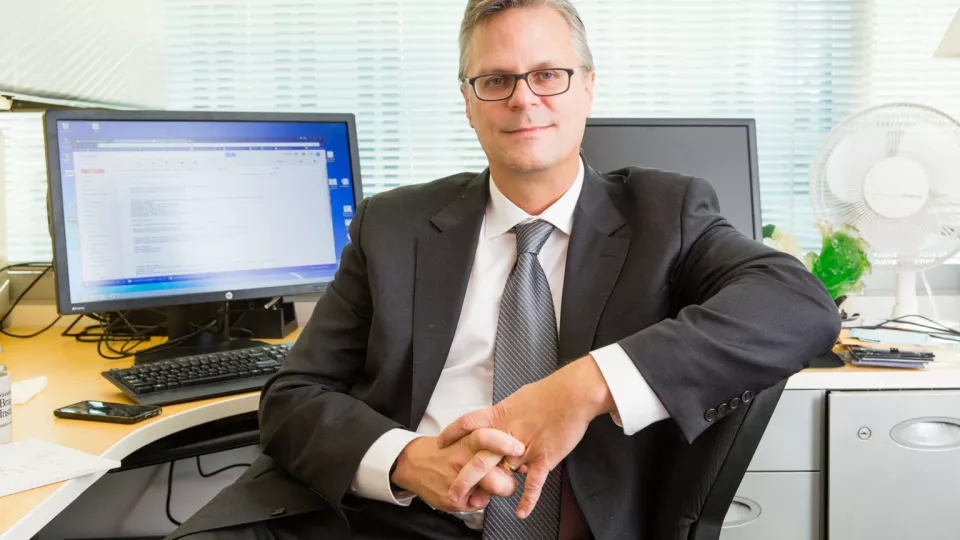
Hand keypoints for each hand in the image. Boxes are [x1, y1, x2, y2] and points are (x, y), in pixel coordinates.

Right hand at [391, 429, 525, 512]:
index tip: (518, 448)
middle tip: (513, 478)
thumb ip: (489, 447)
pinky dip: (481, 500)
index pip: (487, 438)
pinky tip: (475, 493)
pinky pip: (479, 505)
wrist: (416, 463)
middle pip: (491, 472)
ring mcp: (456, 481)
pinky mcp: (453, 499)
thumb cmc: (448, 450)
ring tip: (496, 486)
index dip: (504, 443)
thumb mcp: (466, 439)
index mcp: (467, 442)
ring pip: (489, 493)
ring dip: (499, 491)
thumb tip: (519, 459)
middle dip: (508, 480)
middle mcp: (462, 461)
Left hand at [437, 356, 615, 518]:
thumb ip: (507, 417)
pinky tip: (521, 512)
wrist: (572, 395)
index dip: (452, 433)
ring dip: (491, 491)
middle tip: (453, 493)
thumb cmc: (548, 393)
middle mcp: (507, 434)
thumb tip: (502, 424)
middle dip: (464, 478)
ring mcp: (525, 449)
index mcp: (500, 416)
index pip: (468, 424)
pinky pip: (534, 483)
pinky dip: (528, 499)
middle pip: (479, 459)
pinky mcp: (544, 458)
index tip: (440, 443)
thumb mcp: (518, 400)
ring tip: (478, 504)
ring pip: (503, 474)